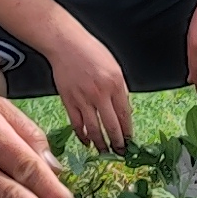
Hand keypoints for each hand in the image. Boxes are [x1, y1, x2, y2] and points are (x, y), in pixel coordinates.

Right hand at [49, 39, 135, 153]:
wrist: (66, 44)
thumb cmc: (90, 51)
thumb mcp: (114, 67)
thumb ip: (120, 89)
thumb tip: (123, 111)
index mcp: (115, 84)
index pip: (125, 115)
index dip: (127, 131)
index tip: (130, 141)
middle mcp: (100, 93)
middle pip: (111, 126)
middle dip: (117, 143)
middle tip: (120, 153)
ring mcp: (83, 99)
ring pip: (94, 129)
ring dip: (100, 143)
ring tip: (104, 152)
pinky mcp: (68, 101)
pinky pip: (76, 124)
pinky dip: (82, 135)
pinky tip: (86, 141)